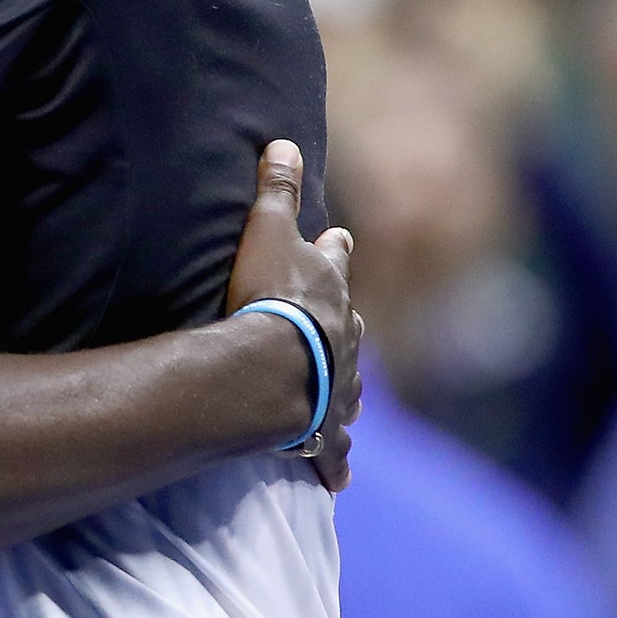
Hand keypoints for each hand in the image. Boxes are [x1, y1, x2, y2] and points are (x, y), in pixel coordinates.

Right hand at [224, 140, 361, 490]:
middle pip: (351, 322)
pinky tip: (340, 475)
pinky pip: (336, 448)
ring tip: (338, 391)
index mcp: (328, 287)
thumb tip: (285, 142)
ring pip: (351, 384)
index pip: (336, 257)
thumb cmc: (267, 297)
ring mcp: (341, 385)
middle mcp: (345, 335)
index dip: (334, 247)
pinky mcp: (326, 430)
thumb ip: (275, 190)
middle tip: (333, 321)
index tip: (339, 238)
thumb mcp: (266, 232)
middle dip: (343, 320)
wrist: (275, 371)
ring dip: (345, 385)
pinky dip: (338, 458)